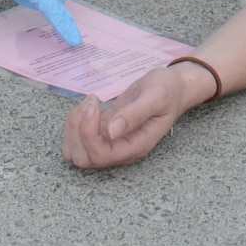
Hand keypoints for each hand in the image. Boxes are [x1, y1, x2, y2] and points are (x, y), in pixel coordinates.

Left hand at [62, 63, 205, 168]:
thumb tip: (110, 132)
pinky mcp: (103, 133)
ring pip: (76, 151)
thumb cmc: (167, 91)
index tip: (95, 103)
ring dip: (73, 127)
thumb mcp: (155, 97)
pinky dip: (74, 123)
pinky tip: (88, 106)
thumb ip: (135, 114)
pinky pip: (78, 139)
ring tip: (90, 103)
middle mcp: (121, 150)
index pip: (101, 155)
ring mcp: (110, 143)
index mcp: (135, 146)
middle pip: (84, 157)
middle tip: (93, 102)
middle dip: (78, 129)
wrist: (172, 87)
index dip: (88, 132)